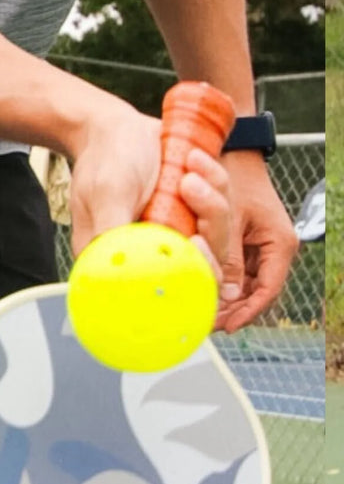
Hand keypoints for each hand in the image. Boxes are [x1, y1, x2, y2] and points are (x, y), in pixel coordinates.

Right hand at [69, 104, 232, 291]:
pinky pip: (221, 208)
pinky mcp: (191, 215)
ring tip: (190, 166)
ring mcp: (174, 235)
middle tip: (192, 188)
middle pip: (200, 267)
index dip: (189, 275)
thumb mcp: (107, 195)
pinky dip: (216, 181)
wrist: (117, 129)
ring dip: (213, 197)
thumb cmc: (105, 160)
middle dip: (209, 226)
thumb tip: (123, 266)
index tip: (193, 242)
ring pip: (216, 237)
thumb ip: (113, 232)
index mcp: (123, 262)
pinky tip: (196, 159)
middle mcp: (151, 255)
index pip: (164, 288)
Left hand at [214, 151, 298, 332]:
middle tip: (208, 327)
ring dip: (226, 303)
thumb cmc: (234, 179)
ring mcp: (260, 250)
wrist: (232, 155)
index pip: (267, 291)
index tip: (227, 328)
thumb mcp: (229, 222)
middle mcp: (274, 250)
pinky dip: (221, 287)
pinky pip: (236, 276)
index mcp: (280, 244)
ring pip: (245, 288)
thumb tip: (227, 296)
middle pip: (256, 295)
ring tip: (202, 318)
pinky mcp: (245, 247)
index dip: (247, 313)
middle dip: (233, 313)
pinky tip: (203, 298)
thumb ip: (229, 258)